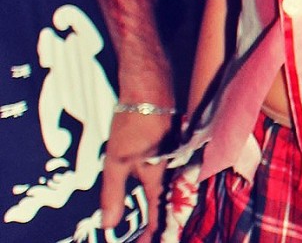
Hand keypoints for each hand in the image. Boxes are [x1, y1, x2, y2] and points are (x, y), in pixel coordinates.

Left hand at [100, 71, 172, 240]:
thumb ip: (113, 193)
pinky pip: (174, 177)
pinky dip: (166, 190)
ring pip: (174, 191)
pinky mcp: (176, 150)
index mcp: (160, 178)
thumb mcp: (116, 161)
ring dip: (164, 208)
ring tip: (155, 222)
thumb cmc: (134, 124)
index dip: (150, 233)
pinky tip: (160, 192)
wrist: (150, 90)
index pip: (157, 215)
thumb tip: (109, 223)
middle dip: (160, 224)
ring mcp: (177, 160)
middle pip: (170, 206)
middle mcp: (174, 172)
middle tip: (148, 237)